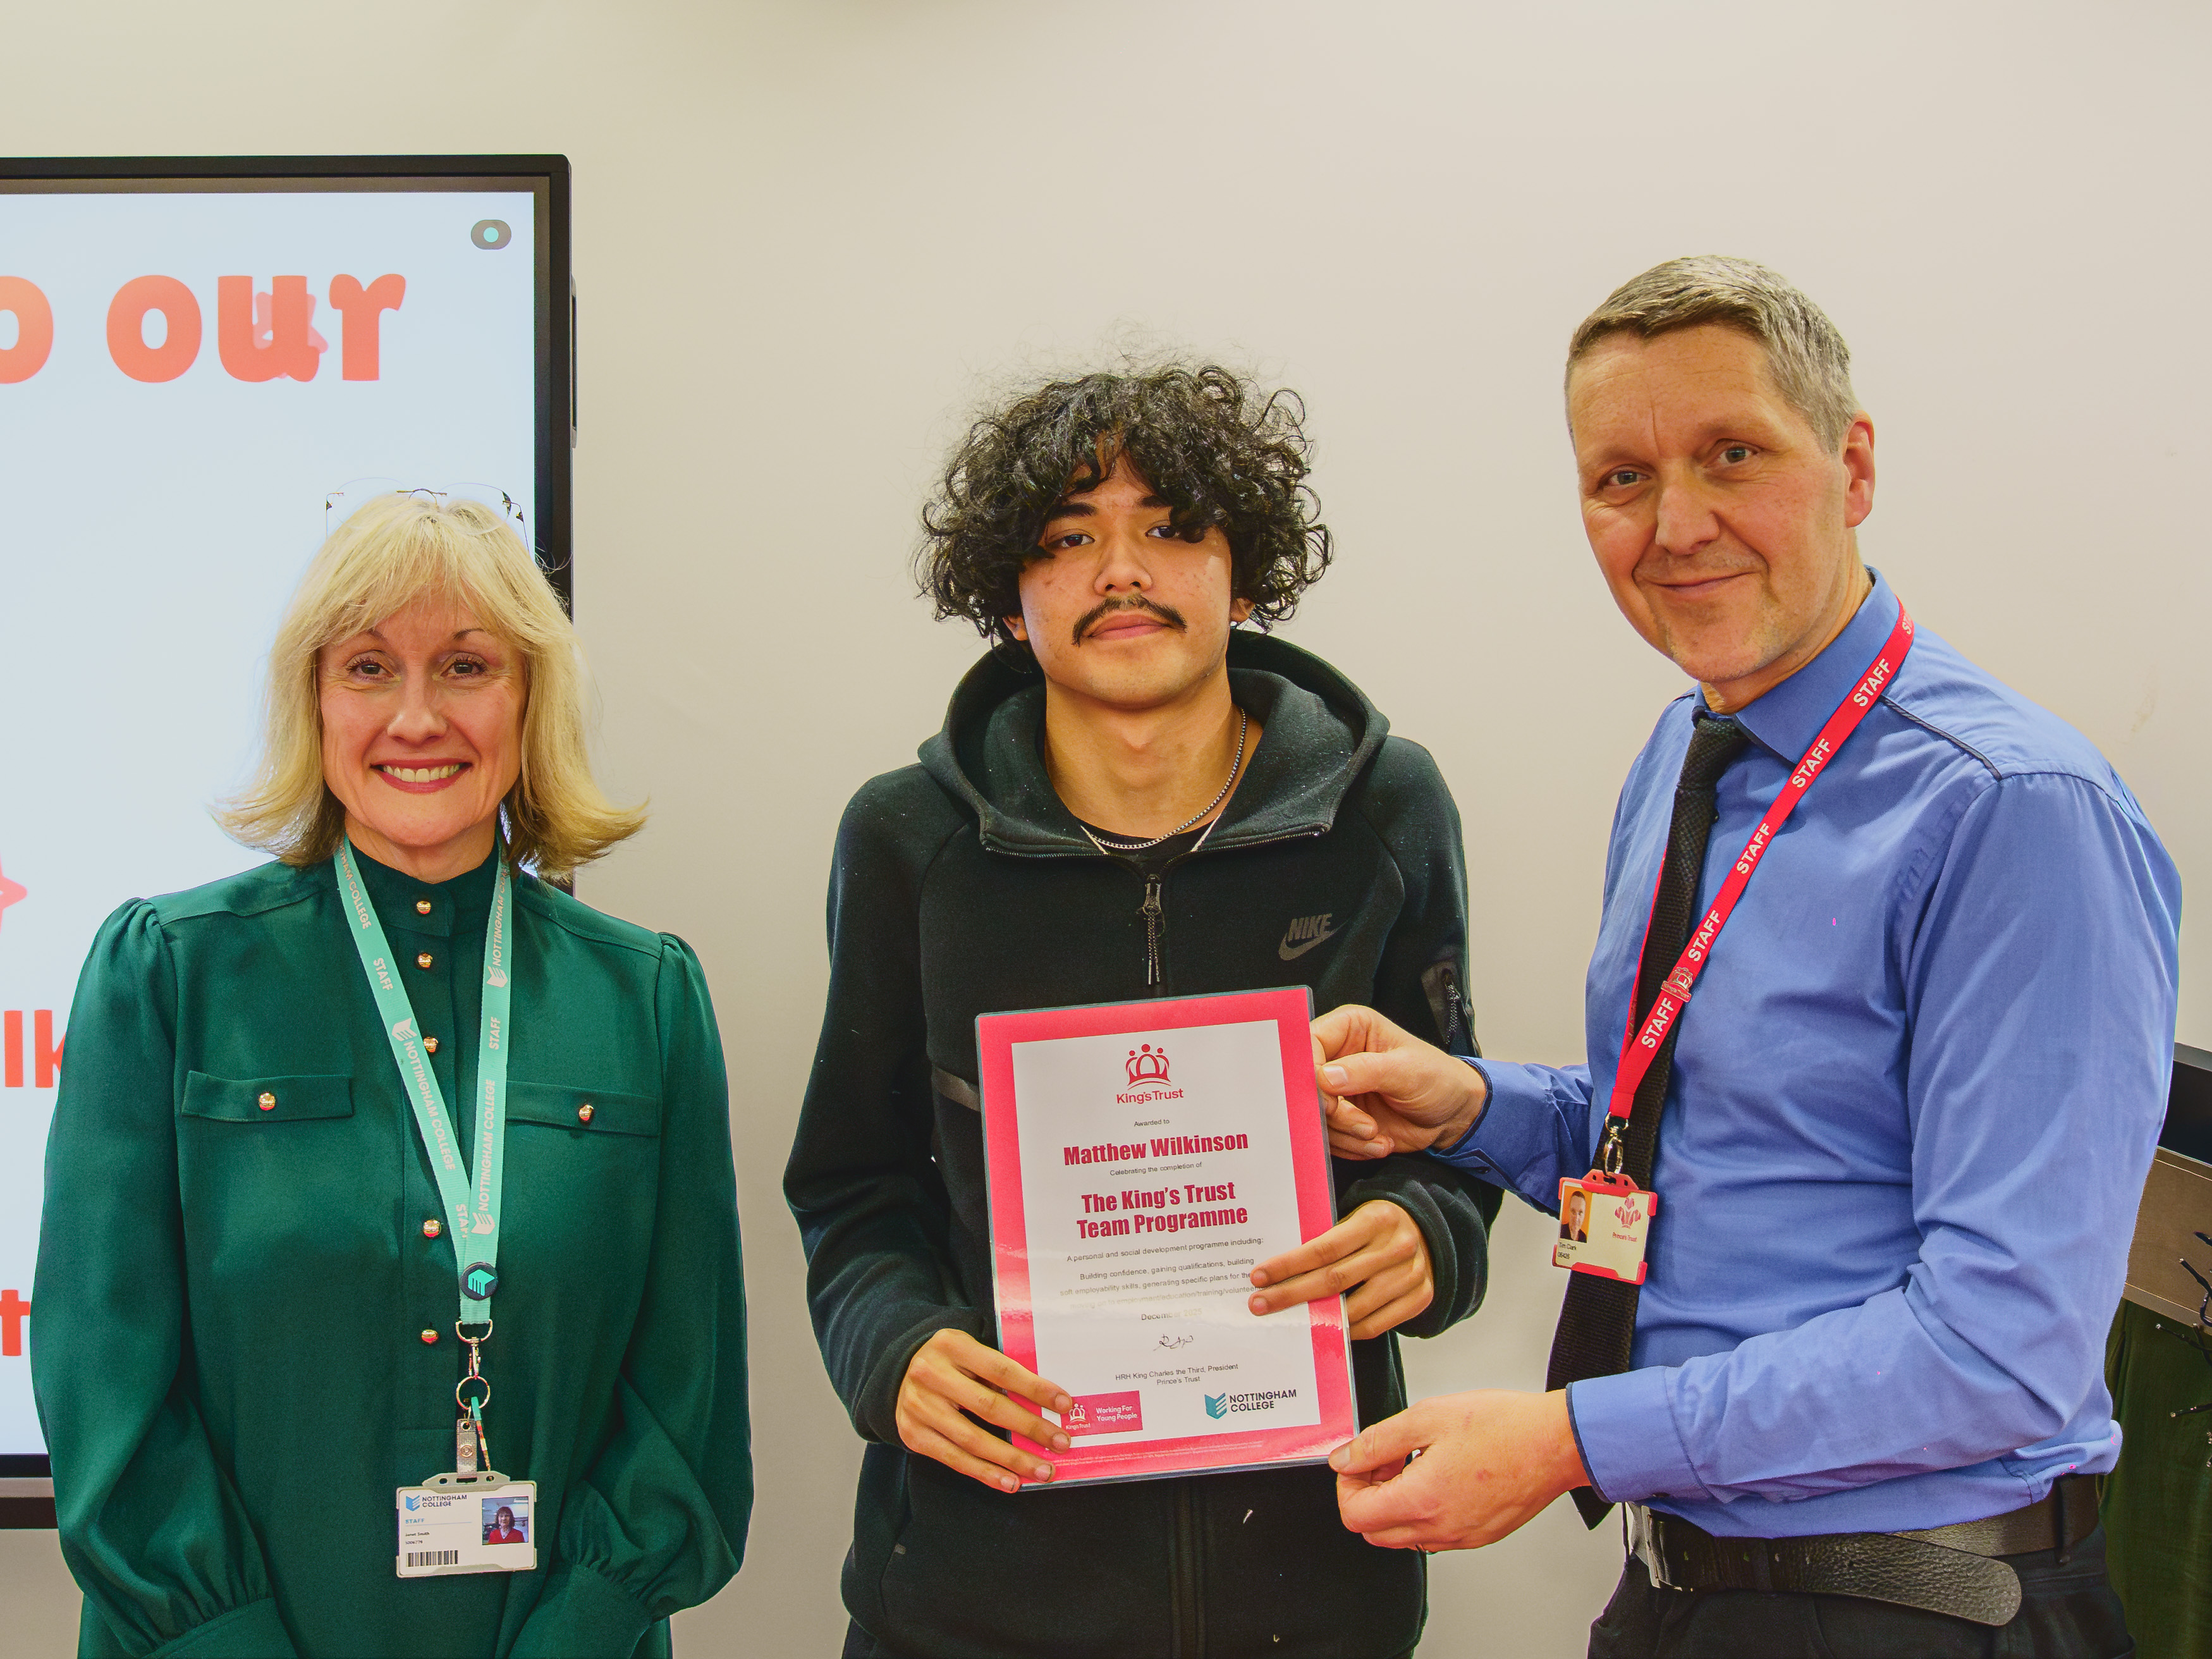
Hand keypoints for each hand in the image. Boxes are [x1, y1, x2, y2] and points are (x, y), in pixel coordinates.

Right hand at [895, 1328, 1072, 1492]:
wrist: (898, 1371)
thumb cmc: (950, 1361)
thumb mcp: (969, 1349)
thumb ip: (998, 1369)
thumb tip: (1046, 1402)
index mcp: (952, 1345)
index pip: (1001, 1369)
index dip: (1035, 1389)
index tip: (1065, 1404)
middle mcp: (931, 1374)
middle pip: (989, 1407)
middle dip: (1030, 1428)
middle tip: (1061, 1443)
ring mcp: (919, 1407)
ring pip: (973, 1440)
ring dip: (1012, 1459)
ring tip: (1043, 1470)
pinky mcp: (913, 1435)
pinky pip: (955, 1459)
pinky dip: (986, 1473)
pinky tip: (1011, 1482)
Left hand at [1248, 1199, 1433, 1338]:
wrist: (1430, 1231)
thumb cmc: (1379, 1225)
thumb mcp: (1357, 1218)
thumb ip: (1329, 1240)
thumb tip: (1281, 1269)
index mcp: (1376, 1220)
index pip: (1324, 1248)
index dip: (1289, 1264)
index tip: (1259, 1276)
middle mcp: (1396, 1247)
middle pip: (1334, 1280)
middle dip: (1292, 1294)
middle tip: (1260, 1304)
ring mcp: (1410, 1275)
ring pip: (1355, 1308)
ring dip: (1318, 1318)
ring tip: (1289, 1320)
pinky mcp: (1419, 1298)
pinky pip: (1376, 1325)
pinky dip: (1348, 1330)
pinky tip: (1325, 1328)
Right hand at [1312, 1005, 1488, 1159]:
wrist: (1453, 1115)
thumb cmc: (1438, 1078)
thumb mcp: (1407, 1070)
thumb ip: (1365, 1070)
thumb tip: (1325, 1077)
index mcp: (1349, 1028)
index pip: (1308, 1044)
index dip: (1310, 1075)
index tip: (1329, 1102)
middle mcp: (1336, 1056)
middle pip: (1305, 1086)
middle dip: (1333, 1114)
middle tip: (1365, 1126)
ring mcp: (1335, 1089)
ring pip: (1314, 1117)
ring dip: (1346, 1134)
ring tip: (1376, 1134)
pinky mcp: (1339, 1118)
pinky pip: (1327, 1137)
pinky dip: (1350, 1147)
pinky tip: (1377, 1142)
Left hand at [1331, 1389, 1588, 1551]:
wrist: (1557, 1443)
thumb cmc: (1502, 1425)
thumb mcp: (1427, 1418)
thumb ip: (1377, 1441)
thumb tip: (1343, 1459)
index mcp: (1422, 1500)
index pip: (1355, 1515)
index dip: (1348, 1485)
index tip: (1361, 1459)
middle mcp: (1439, 1529)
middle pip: (1374, 1531)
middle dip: (1368, 1494)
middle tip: (1387, 1457)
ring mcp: (1461, 1537)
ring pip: (1403, 1536)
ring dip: (1394, 1503)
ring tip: (1414, 1461)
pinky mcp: (1479, 1536)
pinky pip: (1433, 1534)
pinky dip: (1422, 1510)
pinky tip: (1439, 1473)